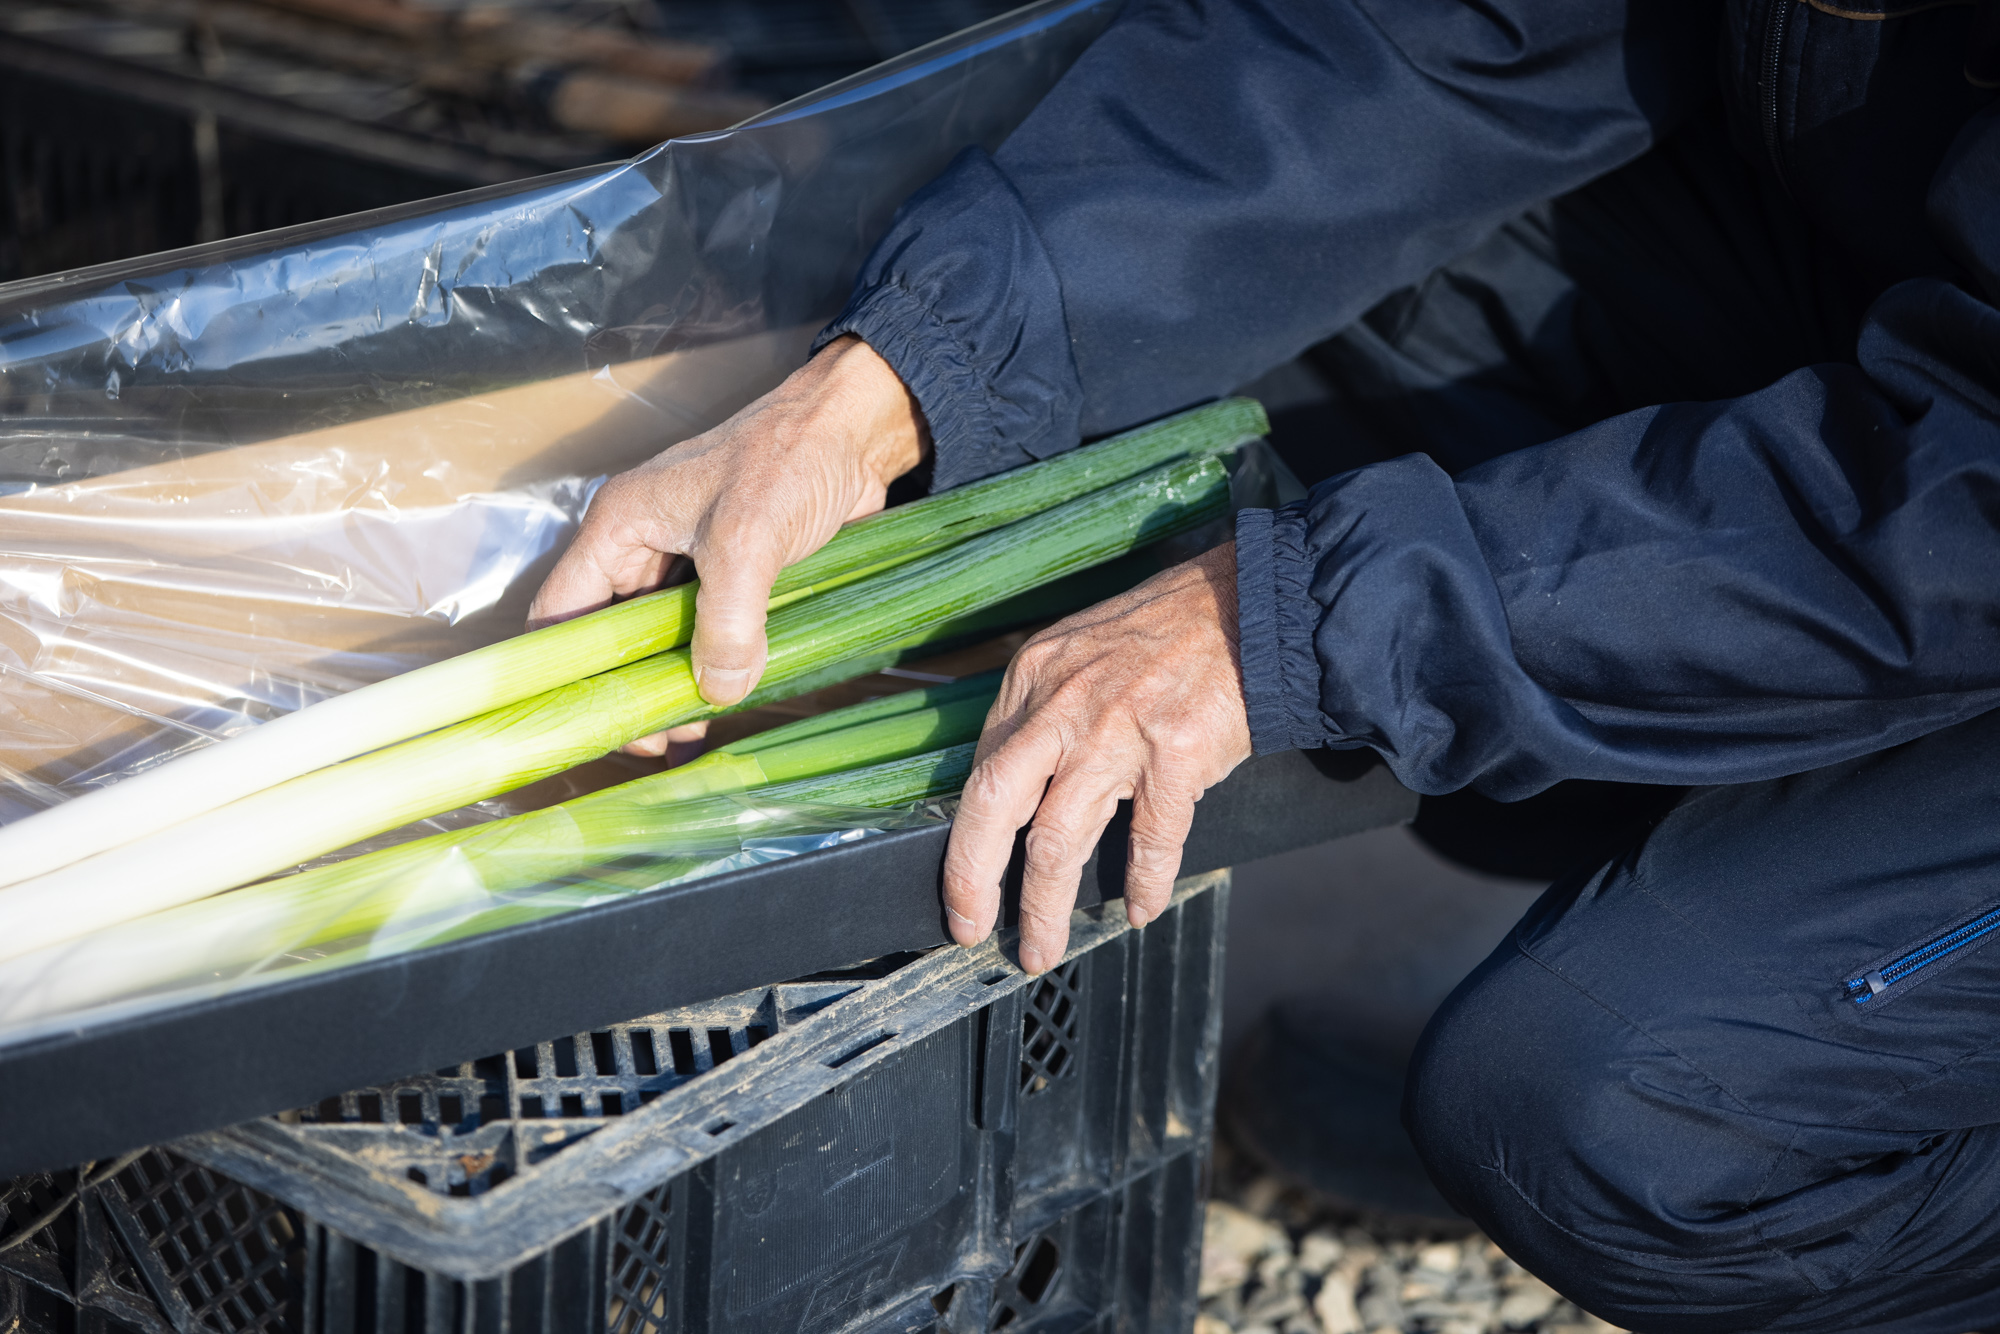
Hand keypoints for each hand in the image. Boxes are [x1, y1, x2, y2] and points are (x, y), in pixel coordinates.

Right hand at [528, 336, 929, 747]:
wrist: (856, 430)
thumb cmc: (791, 457)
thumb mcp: (748, 541)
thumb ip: (727, 622)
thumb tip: (716, 690)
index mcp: (620, 525)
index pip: (562, 609)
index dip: (571, 671)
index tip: (600, 721)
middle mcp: (643, 542)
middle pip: (610, 632)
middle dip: (628, 688)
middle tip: (659, 738)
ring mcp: (688, 557)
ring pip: (660, 635)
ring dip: (672, 681)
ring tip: (691, 728)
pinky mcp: (732, 569)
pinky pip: (706, 627)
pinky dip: (711, 663)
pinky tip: (726, 696)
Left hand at [943, 542, 1252, 971]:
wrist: (1248, 608)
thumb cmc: (1167, 633)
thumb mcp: (1078, 653)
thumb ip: (1042, 713)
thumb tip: (1013, 787)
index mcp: (1033, 679)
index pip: (979, 772)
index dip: (964, 840)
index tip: (963, 884)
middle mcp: (1065, 706)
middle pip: (995, 808)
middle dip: (973, 881)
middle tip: (971, 929)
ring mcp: (1120, 732)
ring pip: (1060, 839)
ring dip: (1046, 906)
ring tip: (1043, 947)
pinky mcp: (1177, 754)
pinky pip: (1151, 840)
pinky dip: (1144, 885)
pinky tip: (1139, 910)